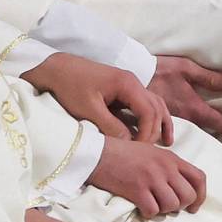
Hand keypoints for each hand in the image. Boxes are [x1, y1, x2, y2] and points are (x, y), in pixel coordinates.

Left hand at [22, 54, 172, 144]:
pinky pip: (146, 104)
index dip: (148, 134)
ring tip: (166, 143)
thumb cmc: (70, 87)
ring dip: (162, 124)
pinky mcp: (124, 90)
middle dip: (155, 132)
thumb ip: (111, 128)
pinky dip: (153, 118)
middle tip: (149, 153)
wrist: (55, 68)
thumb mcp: (89, 110)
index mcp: (127, 84)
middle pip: (156, 109)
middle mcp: (134, 82)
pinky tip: (154, 131)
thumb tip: (130, 146)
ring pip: (156, 105)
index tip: (141, 152)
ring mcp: (131, 85)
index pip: (149, 112)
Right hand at [88, 136, 205, 217]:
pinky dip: (148, 213)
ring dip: (164, 210)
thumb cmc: (124, 154)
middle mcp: (165, 167)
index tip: (193, 207)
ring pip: (172, 205)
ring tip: (152, 204)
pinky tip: (140, 207)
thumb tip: (181, 189)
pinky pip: (153, 211)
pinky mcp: (137, 189)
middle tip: (167, 205)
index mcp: (171, 158)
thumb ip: (169, 167)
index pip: (199, 178)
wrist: (97, 153)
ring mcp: (152, 178)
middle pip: (189, 196)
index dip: (200, 196)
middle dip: (180, 206)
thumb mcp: (152, 153)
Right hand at [149, 56, 221, 147]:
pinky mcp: (167, 126)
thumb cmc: (158, 71)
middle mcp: (189, 122)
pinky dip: (200, 134)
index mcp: (195, 109)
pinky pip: (187, 133)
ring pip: (201, 134)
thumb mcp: (186, 68)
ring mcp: (178, 126)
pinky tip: (205, 133)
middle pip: (216, 134)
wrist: (130, 78)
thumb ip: (209, 78)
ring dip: (217, 137)